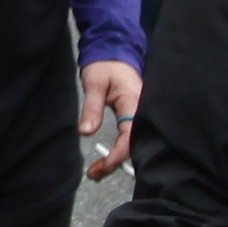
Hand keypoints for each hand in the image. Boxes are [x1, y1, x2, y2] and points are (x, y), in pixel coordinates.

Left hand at [77, 58, 141, 180]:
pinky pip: (132, 136)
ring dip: (118, 159)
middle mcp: (142, 111)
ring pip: (133, 142)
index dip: (118, 154)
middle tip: (94, 174)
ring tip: (97, 171)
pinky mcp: (136, 116)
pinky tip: (109, 159)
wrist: (115, 52)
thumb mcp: (94, 84)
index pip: (130, 135)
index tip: (102, 167)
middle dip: (116, 162)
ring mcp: (141, 114)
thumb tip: (86, 132)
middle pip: (134, 144)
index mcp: (134, 103)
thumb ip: (92, 108)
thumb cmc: (105, 65)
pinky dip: (121, 150)